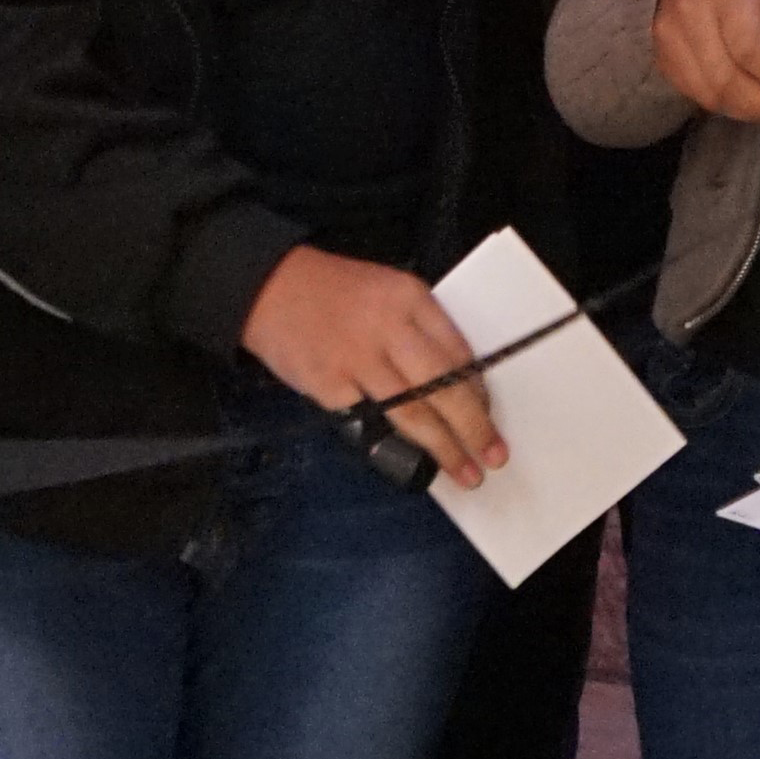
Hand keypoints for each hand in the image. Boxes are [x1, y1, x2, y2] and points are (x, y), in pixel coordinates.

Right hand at [238, 246, 505, 487]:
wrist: (266, 286)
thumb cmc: (334, 292)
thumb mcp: (387, 292)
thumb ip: (421, 329)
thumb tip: (457, 381)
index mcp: (409, 297)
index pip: (459, 352)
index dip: (479, 392)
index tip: (490, 417)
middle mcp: (388, 327)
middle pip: (443, 386)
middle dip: (474, 427)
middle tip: (493, 456)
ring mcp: (356, 359)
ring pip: (412, 412)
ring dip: (443, 447)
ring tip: (464, 472)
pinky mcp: (328, 386)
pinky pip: (370, 420)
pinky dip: (394, 441)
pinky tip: (412, 456)